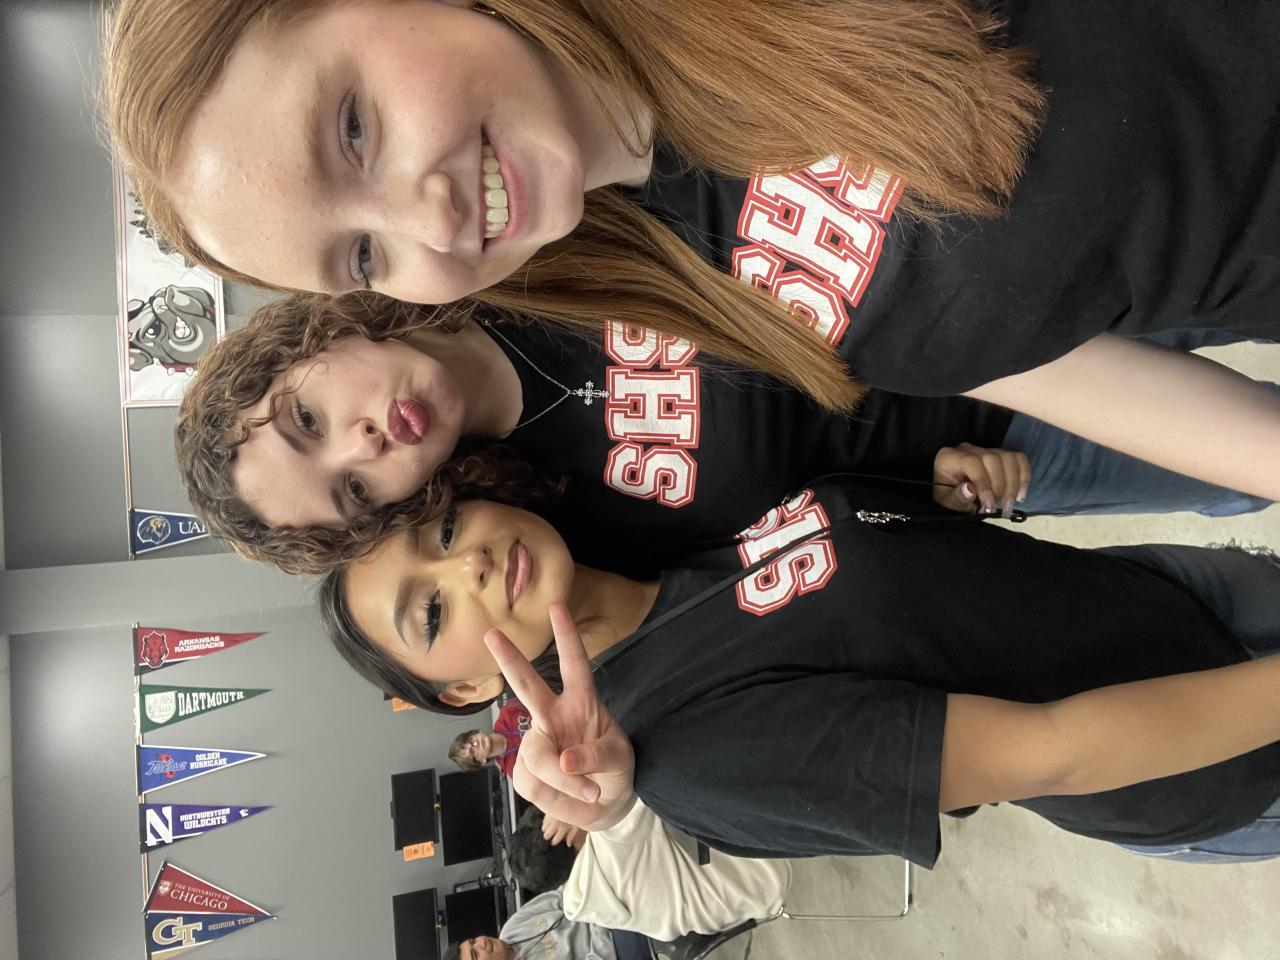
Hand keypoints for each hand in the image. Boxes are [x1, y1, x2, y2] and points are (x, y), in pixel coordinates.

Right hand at [484, 603, 636, 831]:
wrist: (606, 805)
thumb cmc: (616, 770)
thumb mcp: (619, 760)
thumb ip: (595, 757)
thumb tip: (563, 761)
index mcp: (582, 702)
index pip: (575, 664)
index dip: (567, 637)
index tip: (557, 608)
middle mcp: (554, 716)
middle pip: (528, 685)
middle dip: (510, 660)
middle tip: (493, 635)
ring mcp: (538, 742)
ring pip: (536, 756)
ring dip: (561, 780)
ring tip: (588, 792)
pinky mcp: (527, 771)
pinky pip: (530, 783)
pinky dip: (552, 796)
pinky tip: (565, 797)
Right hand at [541, 815, 584, 848]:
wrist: (573, 802)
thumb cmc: (576, 814)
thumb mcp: (576, 826)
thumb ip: (572, 836)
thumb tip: (568, 845)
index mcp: (563, 828)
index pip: (555, 840)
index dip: (554, 842)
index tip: (554, 841)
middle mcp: (556, 823)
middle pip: (546, 835)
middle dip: (548, 837)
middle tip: (550, 836)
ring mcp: (551, 817)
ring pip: (543, 828)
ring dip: (546, 830)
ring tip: (550, 828)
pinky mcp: (548, 812)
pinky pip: (543, 821)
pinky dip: (546, 823)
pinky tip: (549, 822)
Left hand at [933, 443, 1029, 516]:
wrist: (955, 498)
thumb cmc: (949, 500)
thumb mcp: (947, 504)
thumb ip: (956, 498)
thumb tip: (970, 489)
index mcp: (949, 457)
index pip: (972, 462)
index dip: (984, 483)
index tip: (989, 505)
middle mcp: (968, 449)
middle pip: (992, 458)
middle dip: (1000, 487)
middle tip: (998, 509)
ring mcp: (986, 450)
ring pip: (1008, 458)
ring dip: (1013, 485)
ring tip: (1008, 506)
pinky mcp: (1001, 456)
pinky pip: (1019, 459)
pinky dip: (1023, 477)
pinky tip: (1019, 496)